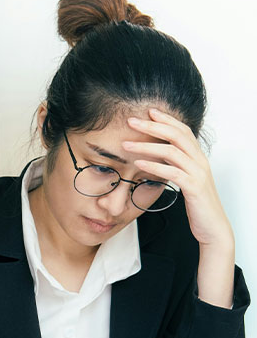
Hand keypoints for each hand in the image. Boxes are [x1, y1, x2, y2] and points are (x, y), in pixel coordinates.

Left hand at [124, 109, 232, 248]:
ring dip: (146, 146)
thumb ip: (174, 165)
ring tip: (126, 145)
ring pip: (172, 151)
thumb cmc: (196, 203)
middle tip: (131, 121)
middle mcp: (199, 161)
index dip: (166, 119)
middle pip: (176, 135)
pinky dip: (154, 166)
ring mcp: (198, 173)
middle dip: (152, 126)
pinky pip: (172, 172)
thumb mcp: (184, 179)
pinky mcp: (194, 187)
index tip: (148, 112)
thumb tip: (155, 155)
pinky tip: (138, 164)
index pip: (182, 130)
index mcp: (197, 157)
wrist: (212, 226)